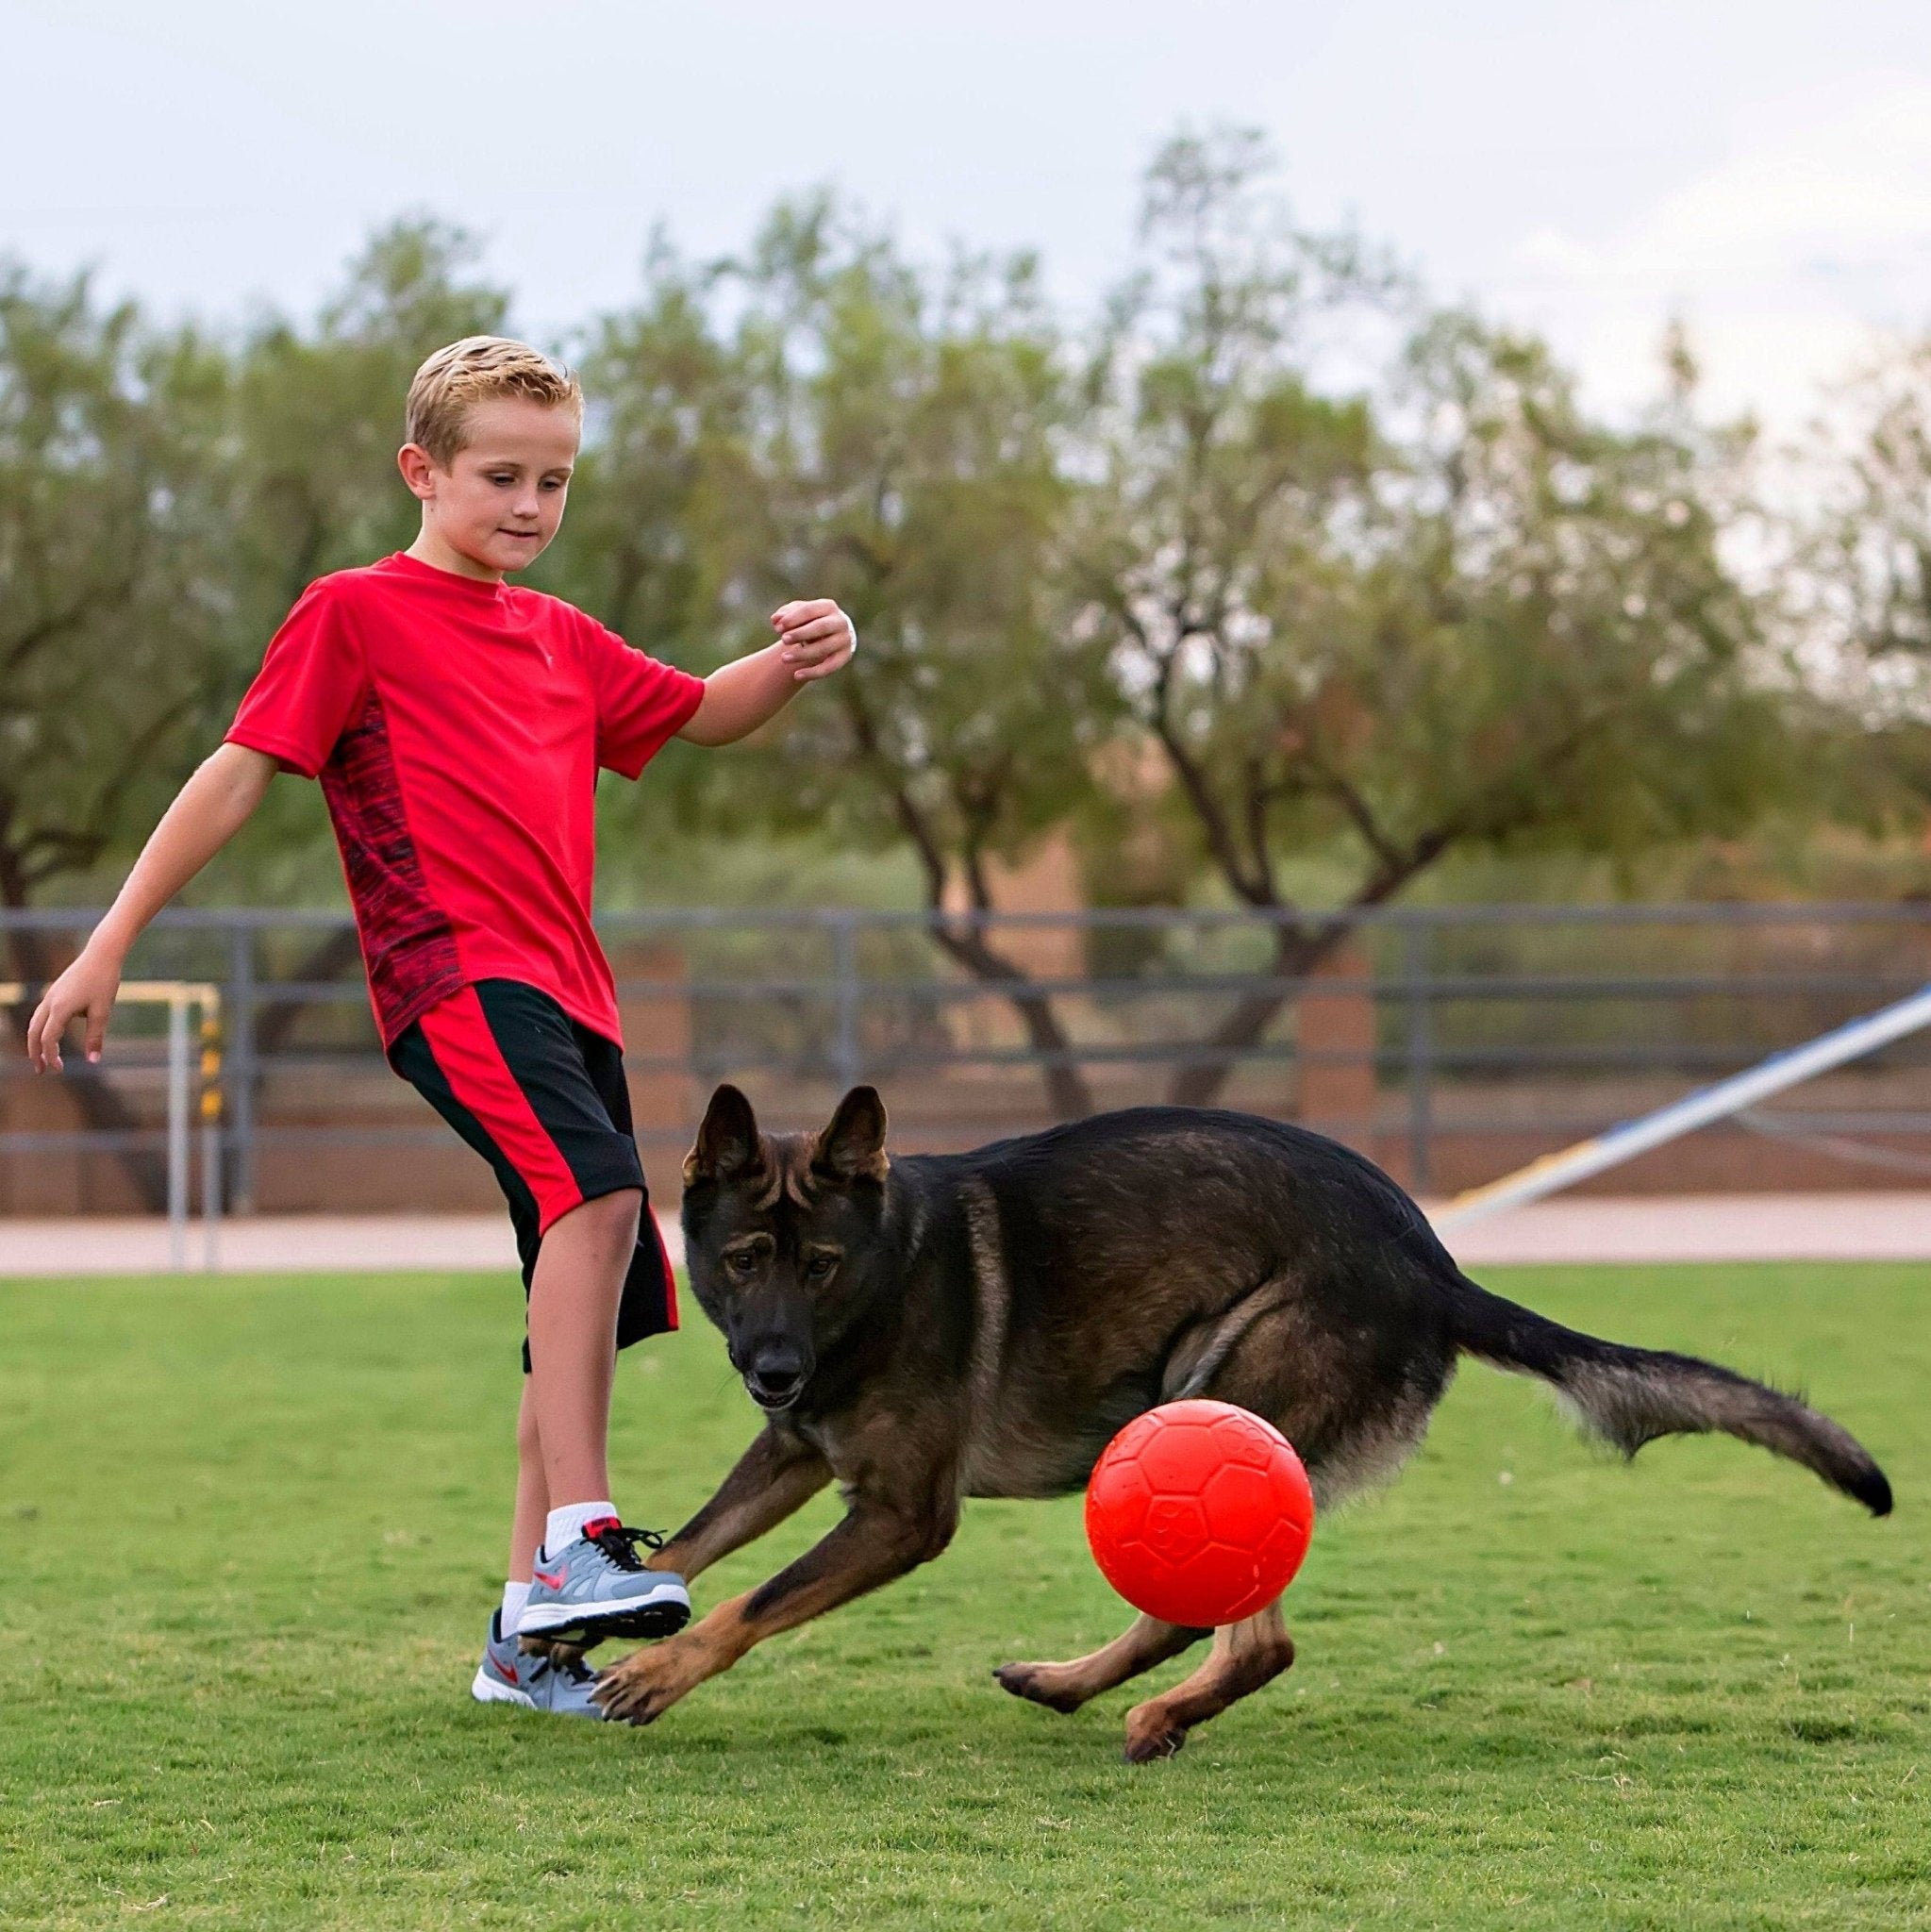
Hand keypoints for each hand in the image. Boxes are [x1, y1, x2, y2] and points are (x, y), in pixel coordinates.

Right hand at [25, 945, 122, 1072]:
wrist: (101, 954)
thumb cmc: (104, 981)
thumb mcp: (103, 1011)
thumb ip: (96, 1037)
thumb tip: (93, 1061)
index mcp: (60, 1009)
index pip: (48, 1039)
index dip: (51, 1057)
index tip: (60, 1069)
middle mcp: (49, 1002)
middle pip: (34, 1033)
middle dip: (36, 1053)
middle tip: (41, 1070)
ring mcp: (50, 996)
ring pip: (35, 1023)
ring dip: (36, 1041)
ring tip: (42, 1056)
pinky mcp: (55, 992)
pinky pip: (41, 1014)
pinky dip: (41, 1028)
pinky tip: (52, 1035)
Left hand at [770, 598, 856, 681]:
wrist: (833, 634)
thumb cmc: (811, 621)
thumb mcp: (798, 614)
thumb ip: (785, 614)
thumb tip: (775, 619)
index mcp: (828, 606)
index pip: (809, 610)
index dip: (793, 619)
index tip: (777, 628)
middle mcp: (840, 622)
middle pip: (820, 627)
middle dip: (801, 634)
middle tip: (783, 640)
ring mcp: (844, 640)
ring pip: (823, 648)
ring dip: (803, 654)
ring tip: (784, 658)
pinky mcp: (845, 657)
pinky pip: (829, 667)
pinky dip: (813, 673)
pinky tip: (796, 675)